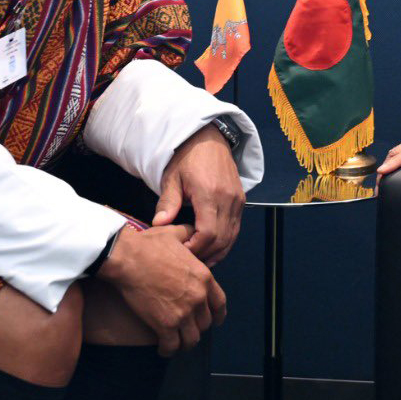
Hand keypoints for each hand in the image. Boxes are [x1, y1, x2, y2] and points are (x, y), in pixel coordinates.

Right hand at [98, 224, 225, 355]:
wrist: (128, 258)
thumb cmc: (148, 245)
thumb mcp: (175, 233)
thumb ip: (188, 234)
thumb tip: (192, 231)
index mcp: (204, 277)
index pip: (219, 303)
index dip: (218, 315)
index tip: (215, 320)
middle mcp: (198, 297)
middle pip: (205, 323)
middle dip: (197, 328)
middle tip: (187, 329)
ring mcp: (183, 313)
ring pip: (192, 338)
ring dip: (185, 342)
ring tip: (176, 342)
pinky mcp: (165, 325)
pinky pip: (172, 346)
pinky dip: (168, 350)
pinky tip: (163, 349)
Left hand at [154, 123, 245, 265]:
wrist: (208, 138)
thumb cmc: (187, 156)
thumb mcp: (172, 177)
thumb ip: (168, 202)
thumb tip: (159, 225)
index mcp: (210, 193)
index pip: (208, 232)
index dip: (196, 248)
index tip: (182, 253)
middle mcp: (228, 198)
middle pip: (222, 239)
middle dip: (206, 254)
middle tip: (189, 261)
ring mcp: (238, 200)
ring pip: (232, 237)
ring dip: (218, 251)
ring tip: (200, 259)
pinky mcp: (241, 201)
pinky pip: (236, 228)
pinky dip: (226, 242)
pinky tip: (212, 248)